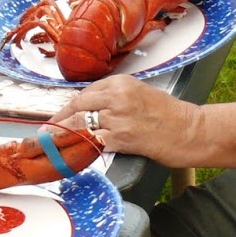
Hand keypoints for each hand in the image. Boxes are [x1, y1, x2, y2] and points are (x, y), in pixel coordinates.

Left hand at [53, 75, 203, 167]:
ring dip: (61, 135)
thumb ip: (116, 99)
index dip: (68, 107)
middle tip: (45, 132)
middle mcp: (117, 96)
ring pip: (79, 124)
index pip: (85, 93)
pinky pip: (92, 141)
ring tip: (47, 143)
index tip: (58, 116)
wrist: (191, 131)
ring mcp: (118, 117)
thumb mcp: (141, 94)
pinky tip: (69, 153)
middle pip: (77, 106)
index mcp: (121, 83)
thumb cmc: (170, 115)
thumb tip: (92, 110)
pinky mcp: (121, 138)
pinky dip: (79, 147)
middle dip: (58, 120)